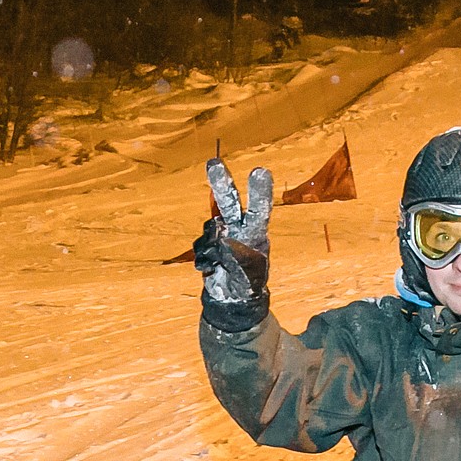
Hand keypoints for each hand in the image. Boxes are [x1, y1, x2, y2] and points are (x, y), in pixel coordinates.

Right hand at [194, 159, 273, 331]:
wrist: (233, 297)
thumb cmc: (249, 283)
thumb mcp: (251, 273)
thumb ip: (239, 254)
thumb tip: (222, 236)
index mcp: (256, 232)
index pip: (259, 209)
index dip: (259, 192)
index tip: (260, 172)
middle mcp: (238, 227)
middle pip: (229, 202)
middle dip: (222, 183)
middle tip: (213, 164)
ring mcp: (221, 234)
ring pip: (210, 227)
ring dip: (212, 244)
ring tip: (222, 263)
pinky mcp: (207, 244)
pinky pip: (201, 246)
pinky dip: (204, 258)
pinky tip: (213, 268)